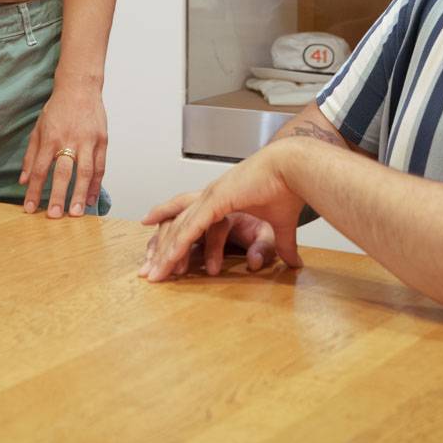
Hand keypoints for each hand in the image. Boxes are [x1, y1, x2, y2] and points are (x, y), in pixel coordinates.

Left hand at [19, 85, 107, 216]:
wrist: (80, 88)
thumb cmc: (57, 109)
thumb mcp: (38, 129)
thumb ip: (31, 155)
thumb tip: (23, 180)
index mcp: (50, 138)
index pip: (40, 169)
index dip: (33, 190)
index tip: (29, 209)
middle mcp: (69, 140)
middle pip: (63, 172)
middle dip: (58, 196)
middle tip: (54, 216)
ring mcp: (88, 141)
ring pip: (85, 172)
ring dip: (81, 194)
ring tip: (77, 213)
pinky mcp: (102, 140)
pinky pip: (100, 167)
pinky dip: (96, 184)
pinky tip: (91, 199)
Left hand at [138, 141, 307, 281]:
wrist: (294, 168)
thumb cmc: (288, 190)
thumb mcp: (279, 226)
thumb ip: (281, 244)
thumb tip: (294, 263)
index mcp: (220, 200)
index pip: (187, 221)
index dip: (173, 237)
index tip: (159, 254)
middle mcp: (209, 197)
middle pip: (175, 226)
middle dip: (160, 250)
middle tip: (147, 272)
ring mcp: (209, 198)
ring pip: (180, 229)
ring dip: (165, 253)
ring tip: (154, 274)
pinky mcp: (216, 200)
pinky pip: (192, 227)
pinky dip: (179, 244)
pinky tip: (168, 258)